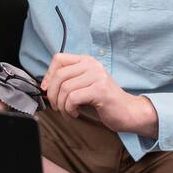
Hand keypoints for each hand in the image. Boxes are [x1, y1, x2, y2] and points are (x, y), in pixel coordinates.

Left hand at [40, 53, 157, 135]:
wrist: (127, 112)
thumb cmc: (103, 102)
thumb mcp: (83, 86)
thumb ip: (68, 81)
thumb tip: (45, 85)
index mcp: (87, 61)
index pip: (58, 59)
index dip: (48, 74)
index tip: (46, 89)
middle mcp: (92, 65)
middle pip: (59, 75)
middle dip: (52, 94)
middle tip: (57, 106)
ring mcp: (97, 76)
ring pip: (65, 88)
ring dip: (61, 105)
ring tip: (68, 112)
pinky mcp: (100, 90)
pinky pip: (73, 98)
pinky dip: (69, 109)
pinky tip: (75, 113)